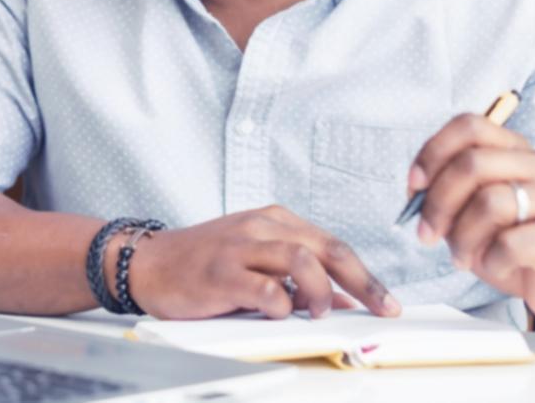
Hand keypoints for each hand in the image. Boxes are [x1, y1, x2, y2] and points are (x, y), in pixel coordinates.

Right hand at [122, 206, 400, 319]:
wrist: (148, 262)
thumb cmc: (204, 263)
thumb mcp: (255, 262)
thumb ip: (297, 278)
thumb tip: (341, 301)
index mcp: (274, 220)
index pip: (333, 244)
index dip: (365, 275)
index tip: (386, 301)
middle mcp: (262, 227)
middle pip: (328, 248)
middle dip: (362, 282)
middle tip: (381, 308)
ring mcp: (241, 247)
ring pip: (302, 259)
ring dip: (322, 290)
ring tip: (322, 311)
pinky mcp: (222, 272)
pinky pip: (266, 289)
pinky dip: (282, 305)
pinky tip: (280, 314)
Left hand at [409, 114, 534, 323]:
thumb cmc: (513, 243)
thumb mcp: (472, 212)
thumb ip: (446, 193)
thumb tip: (416, 187)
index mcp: (515, 149)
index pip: (469, 125)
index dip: (433, 152)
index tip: (415, 186)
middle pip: (473, 163)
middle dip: (438, 203)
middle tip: (427, 235)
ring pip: (490, 202)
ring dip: (462, 238)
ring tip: (461, 258)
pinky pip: (513, 243)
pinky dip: (492, 260)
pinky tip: (495, 266)